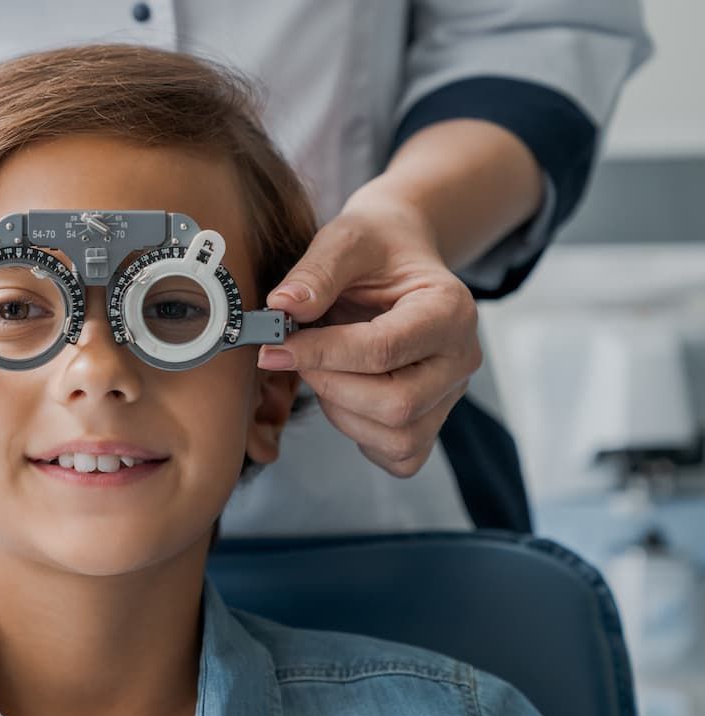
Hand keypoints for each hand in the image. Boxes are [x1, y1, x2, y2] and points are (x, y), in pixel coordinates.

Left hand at [257, 191, 480, 477]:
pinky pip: (400, 455)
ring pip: (397, 438)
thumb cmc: (375, 246)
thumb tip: (283, 307)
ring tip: (323, 369)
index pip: (384, 350)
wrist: (397, 254)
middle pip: (397, 404)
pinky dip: (361, 435)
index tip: (275, 346)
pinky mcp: (433, 419)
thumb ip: (316, 272)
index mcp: (450, 309)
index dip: (321, 354)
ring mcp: (450, 394)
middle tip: (296, 356)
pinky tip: (343, 395)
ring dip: (341, 412)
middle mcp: (460, 358)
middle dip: (331, 386)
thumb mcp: (345, 239)